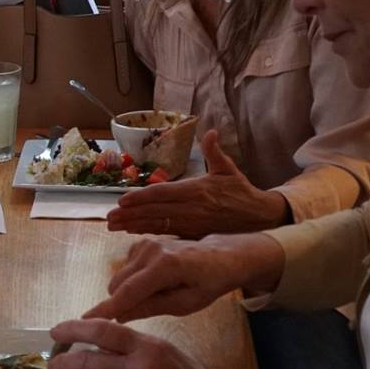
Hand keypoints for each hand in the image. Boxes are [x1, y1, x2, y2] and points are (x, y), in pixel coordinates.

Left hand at [48, 317, 279, 368]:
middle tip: (54, 368)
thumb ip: (140, 351)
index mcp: (150, 347)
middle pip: (88, 361)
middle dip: (63, 364)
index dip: (73, 329)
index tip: (55, 333)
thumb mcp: (172, 357)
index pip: (102, 331)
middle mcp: (141, 368)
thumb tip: (103, 347)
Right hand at [87, 233, 284, 322]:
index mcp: (165, 266)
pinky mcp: (142, 242)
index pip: (127, 293)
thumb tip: (121, 317)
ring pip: (118, 277)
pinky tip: (153, 282)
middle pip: (116, 285)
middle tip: (142, 313)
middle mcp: (150, 250)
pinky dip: (132, 279)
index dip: (105, 309)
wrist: (221, 255)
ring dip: (128, 291)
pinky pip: (125, 268)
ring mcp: (145, 243)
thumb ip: (152, 308)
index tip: (84, 321)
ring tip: (156, 294)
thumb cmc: (209, 282)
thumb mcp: (186, 304)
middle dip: (121, 303)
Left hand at [107, 130, 288, 236]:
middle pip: (155, 211)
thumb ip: (214, 151)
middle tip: (109, 217)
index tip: (122, 200)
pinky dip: (148, 233)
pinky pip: (167, 234)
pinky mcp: (193, 236)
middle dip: (130, 215)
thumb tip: (210, 132)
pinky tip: (132, 232)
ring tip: (113, 226)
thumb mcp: (229, 169)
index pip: (163, 193)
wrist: (260, 219)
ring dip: (134, 226)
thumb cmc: (241, 192)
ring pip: (157, 225)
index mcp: (198, 190)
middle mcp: (192, 208)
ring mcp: (192, 224)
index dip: (141, 197)